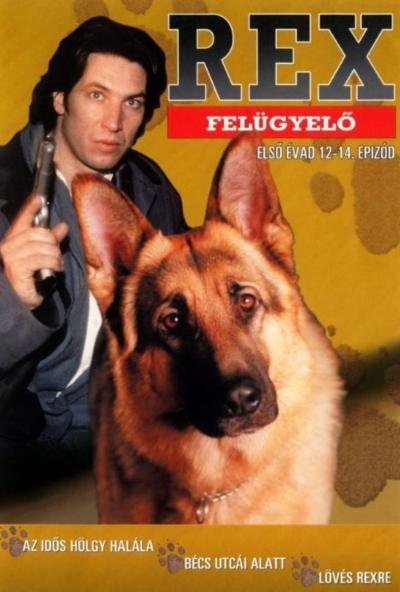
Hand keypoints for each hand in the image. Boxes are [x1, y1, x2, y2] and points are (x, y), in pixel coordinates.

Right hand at [0, 194, 68, 308]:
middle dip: (52, 242)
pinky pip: (42, 259)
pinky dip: (53, 263)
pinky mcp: (17, 269)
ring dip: (55, 256)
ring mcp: (11, 258)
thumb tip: (62, 226)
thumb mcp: (42, 257)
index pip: (22, 221)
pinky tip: (55, 270)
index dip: (30, 208)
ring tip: (56, 265)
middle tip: (57, 254)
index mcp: (12, 242)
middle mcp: (8, 247)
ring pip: (42, 246)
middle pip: (37, 233)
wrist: (21, 303)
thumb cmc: (30, 280)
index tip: (39, 198)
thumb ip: (50, 241)